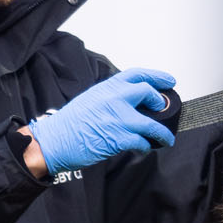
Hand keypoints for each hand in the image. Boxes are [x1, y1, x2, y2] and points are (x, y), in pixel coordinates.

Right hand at [27, 68, 177, 176]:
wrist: (54, 140)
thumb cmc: (68, 124)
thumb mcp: (90, 99)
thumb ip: (110, 97)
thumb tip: (127, 102)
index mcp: (107, 88)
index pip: (137, 74)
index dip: (156, 76)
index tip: (168, 81)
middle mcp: (115, 99)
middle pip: (148, 92)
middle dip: (160, 102)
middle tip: (163, 109)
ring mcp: (118, 118)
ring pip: (151, 123)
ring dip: (162, 133)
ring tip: (166, 138)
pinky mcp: (119, 138)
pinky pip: (142, 142)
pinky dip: (146, 146)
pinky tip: (145, 147)